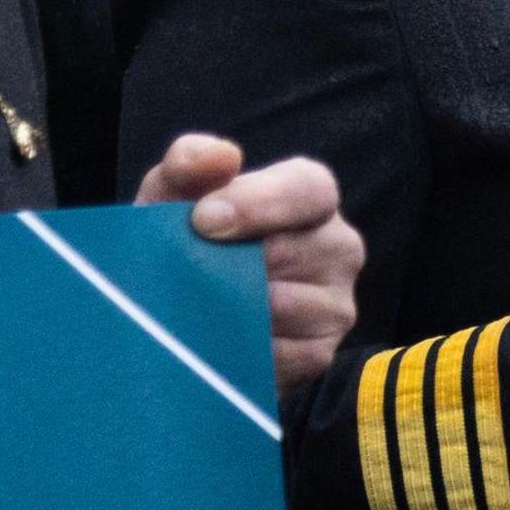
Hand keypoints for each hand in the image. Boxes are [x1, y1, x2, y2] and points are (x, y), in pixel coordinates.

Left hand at [138, 133, 365, 402]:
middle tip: (187, 271)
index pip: (309, 189)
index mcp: (310, 196)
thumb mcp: (171, 195)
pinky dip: (241, 349)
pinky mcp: (321, 353)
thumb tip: (223, 156)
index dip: (259, 203)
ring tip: (197, 305)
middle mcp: (338, 245)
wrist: (178, 312)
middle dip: (232, 262)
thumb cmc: (182, 241)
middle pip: (294, 251)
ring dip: (232, 308)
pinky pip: (282, 354)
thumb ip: (189, 163)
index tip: (202, 220)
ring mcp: (337, 303)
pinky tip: (218, 341)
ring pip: (285, 306)